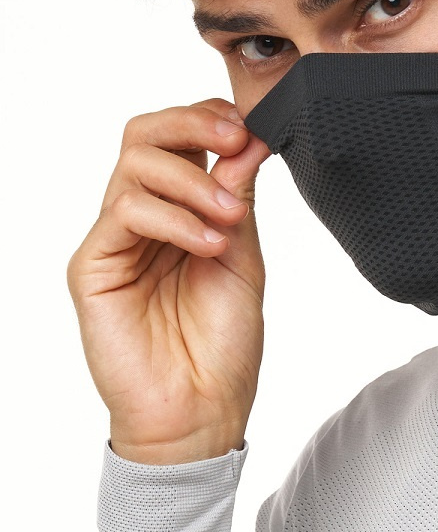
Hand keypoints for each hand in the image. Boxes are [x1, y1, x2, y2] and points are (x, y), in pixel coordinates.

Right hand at [67, 97, 270, 464]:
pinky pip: (125, 211)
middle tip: (234, 140)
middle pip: (144, 135)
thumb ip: (239, 199)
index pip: (177, 139)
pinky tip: (208, 244)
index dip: (209, 120)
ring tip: (229, 221)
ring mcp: (114, 240)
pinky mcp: (93, 266)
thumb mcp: (244, 258)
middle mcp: (142, 220)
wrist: (202, 411)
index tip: (250, 130)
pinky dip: (174, 218)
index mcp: (178, 212)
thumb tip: (249, 139)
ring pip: (134, 164)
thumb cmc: (222, 346)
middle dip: (192, 123)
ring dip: (193, 180)